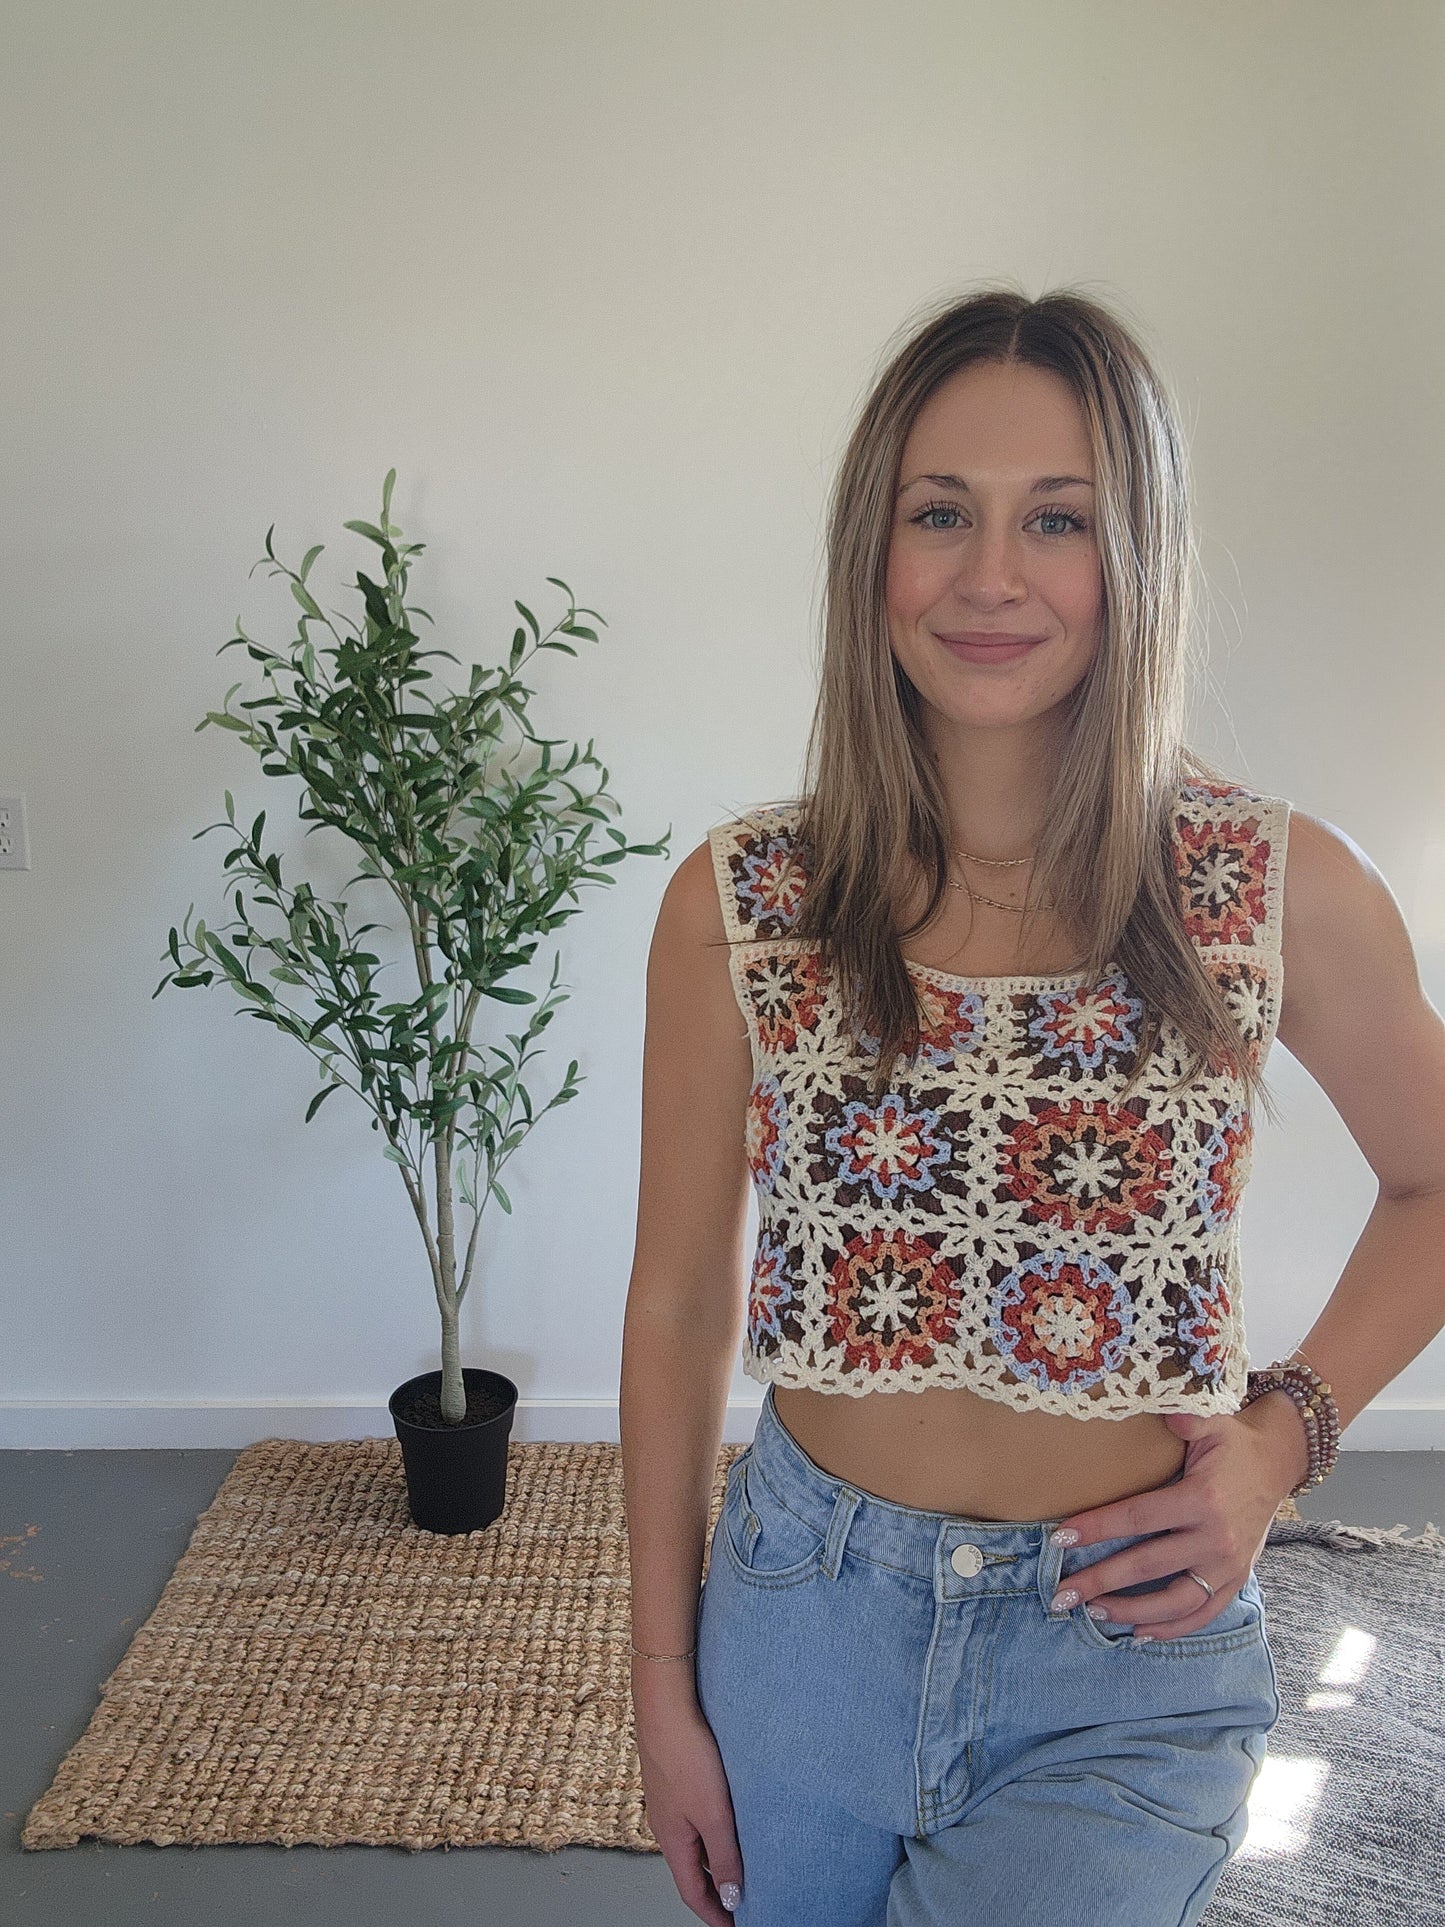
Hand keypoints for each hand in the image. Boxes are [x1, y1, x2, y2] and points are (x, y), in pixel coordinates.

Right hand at [633, 1680, 744, 1922]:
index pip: (693, 1892)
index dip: (714, 1914)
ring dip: (715, 1858)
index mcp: (671, 1840)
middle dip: (715, 1889)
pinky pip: (693, 1816)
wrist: (665, 1703)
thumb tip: (731, 1898)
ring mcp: (668, 1800)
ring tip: (741, 1862)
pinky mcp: (674, 1777)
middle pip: (692, 1869)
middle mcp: (666, 1824)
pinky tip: (728, 1818)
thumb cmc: (685, 1753)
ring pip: (693, 1842)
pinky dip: (711, 1829)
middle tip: (742, 1900)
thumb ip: (725, 1856)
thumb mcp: (714, 1813)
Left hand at [1046, 1393, 1307, 1639]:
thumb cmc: (1233, 1442)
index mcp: (1202, 1499)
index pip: (1138, 1517)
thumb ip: (1186, 1418)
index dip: (1097, 1528)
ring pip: (1174, 1601)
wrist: (1277, 1463)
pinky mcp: (1236, 1580)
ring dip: (1131, 1612)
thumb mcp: (1211, 1421)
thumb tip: (1164, 1412)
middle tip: (1060, 1592)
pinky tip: (1139, 1634)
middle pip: (1147, 1565)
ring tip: (1092, 1611)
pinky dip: (1172, 1628)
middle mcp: (1216, 1538)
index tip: (1060, 1539)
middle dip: (1100, 1580)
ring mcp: (1229, 1565)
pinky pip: (1203, 1613)